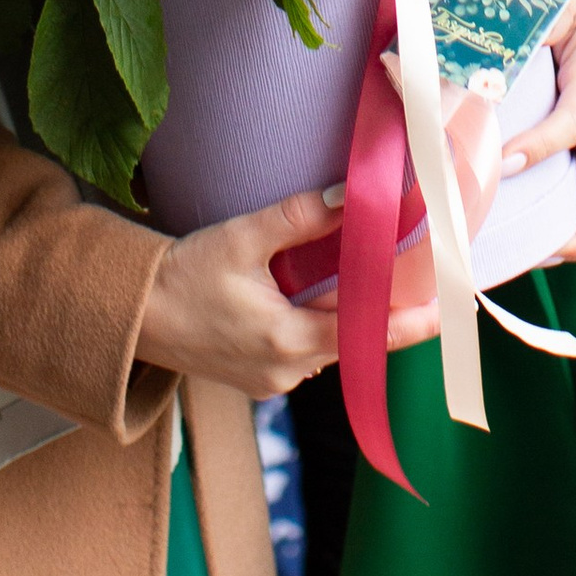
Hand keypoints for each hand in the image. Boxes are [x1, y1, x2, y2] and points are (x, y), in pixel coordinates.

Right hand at [134, 186, 438, 400]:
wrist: (131, 316)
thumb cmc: (181, 276)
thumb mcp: (242, 238)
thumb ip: (300, 217)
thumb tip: (351, 197)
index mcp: (285, 340)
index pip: (364, 335)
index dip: (407, 324)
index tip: (444, 313)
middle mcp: (285, 370)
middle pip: (351, 339)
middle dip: (380, 311)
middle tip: (417, 280)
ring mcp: (271, 379)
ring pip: (328, 344)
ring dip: (347, 315)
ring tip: (372, 278)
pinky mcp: (258, 376)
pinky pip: (305, 349)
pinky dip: (320, 323)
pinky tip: (321, 293)